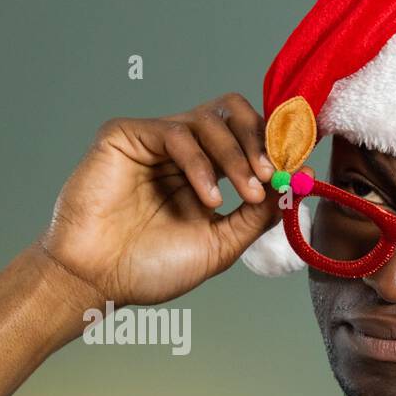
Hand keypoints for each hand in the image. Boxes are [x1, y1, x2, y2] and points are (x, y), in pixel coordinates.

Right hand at [38, 93, 306, 307]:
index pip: (246, 137)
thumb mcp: (220, 245)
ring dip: (238, 155)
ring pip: (210, 119)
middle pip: (233, 114)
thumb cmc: (148, 269)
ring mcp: (152, 140)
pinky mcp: (125, 135)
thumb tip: (299, 182)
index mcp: (202, 173)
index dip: (274, 145)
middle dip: (261, 140)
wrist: (97, 281)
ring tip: (247, 193)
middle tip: (272, 174)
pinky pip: (176, 132)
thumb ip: (256, 215)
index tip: (298, 165)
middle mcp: (180, 151)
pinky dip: (201, 163)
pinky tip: (206, 198)